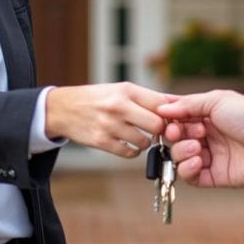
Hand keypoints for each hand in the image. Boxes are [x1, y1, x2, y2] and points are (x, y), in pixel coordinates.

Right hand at [45, 82, 167, 157]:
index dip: (172, 114)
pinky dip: (133, 151)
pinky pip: (129, 153)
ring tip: (140, 136)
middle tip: (158, 131)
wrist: (64, 108)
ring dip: (146, 142)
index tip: (173, 119)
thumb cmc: (99, 98)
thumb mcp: (122, 90)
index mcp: (126, 90)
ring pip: (144, 142)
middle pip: (157, 125)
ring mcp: (109, 125)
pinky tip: (129, 143)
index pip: (161, 103)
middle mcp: (118, 107)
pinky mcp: (101, 142)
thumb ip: (150, 97)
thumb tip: (179, 102)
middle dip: (161, 131)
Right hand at [158, 90, 243, 187]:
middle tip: (178, 131)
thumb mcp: (217, 101)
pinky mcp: (214, 176)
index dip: (168, 118)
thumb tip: (162, 109)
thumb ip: (188, 104)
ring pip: (180, 157)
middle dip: (174, 134)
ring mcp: (210, 156)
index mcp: (206, 116)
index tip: (162, 117)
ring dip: (182, 151)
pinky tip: (198, 160)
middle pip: (176, 138)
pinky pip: (190, 177)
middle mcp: (206, 136)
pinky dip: (188, 169)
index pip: (178, 117)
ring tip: (197, 146)